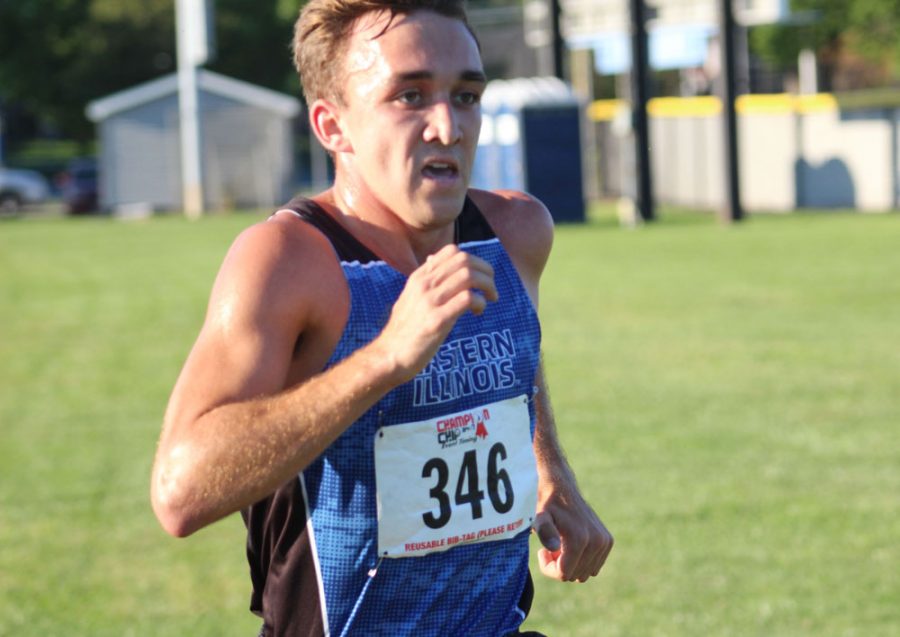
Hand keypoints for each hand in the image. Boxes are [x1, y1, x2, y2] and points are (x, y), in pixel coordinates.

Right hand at [374, 244, 497, 381]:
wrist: (389, 355)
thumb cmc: (403, 329)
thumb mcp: (410, 297)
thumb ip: (424, 280)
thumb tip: (433, 259)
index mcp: (419, 277)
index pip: (451, 251)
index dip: (474, 260)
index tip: (480, 276)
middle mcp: (423, 285)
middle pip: (464, 260)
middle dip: (486, 271)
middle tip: (491, 288)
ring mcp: (429, 302)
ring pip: (468, 276)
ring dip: (487, 286)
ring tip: (490, 299)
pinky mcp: (437, 321)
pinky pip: (466, 299)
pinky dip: (480, 302)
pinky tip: (477, 312)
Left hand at [533, 473, 612, 582]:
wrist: (561, 487)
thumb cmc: (547, 505)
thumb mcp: (539, 517)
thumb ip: (545, 531)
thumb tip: (554, 548)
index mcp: (579, 538)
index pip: (564, 575)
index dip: (549, 568)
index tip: (542, 552)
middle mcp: (596, 541)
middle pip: (574, 576)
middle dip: (560, 565)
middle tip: (551, 546)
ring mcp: (604, 542)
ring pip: (584, 573)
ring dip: (570, 563)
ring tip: (561, 544)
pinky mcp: (607, 541)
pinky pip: (593, 567)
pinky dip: (581, 560)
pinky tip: (571, 543)